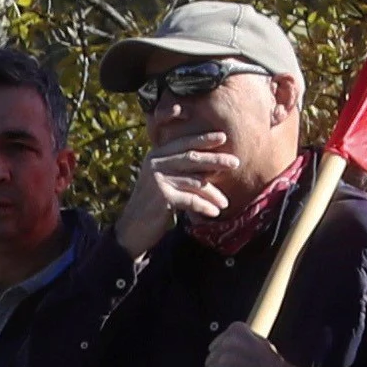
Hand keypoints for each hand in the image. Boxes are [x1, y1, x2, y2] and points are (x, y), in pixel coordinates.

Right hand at [115, 140, 241, 252]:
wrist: (131, 229)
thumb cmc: (151, 205)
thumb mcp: (161, 182)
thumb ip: (177, 170)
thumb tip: (211, 166)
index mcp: (155, 156)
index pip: (183, 144)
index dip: (203, 139)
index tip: (223, 136)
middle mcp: (155, 164)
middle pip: (192, 158)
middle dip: (216, 159)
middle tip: (235, 162)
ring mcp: (158, 179)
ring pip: (195, 181)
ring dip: (213, 193)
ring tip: (225, 203)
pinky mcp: (162, 196)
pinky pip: (192, 200)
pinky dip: (205, 207)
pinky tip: (215, 213)